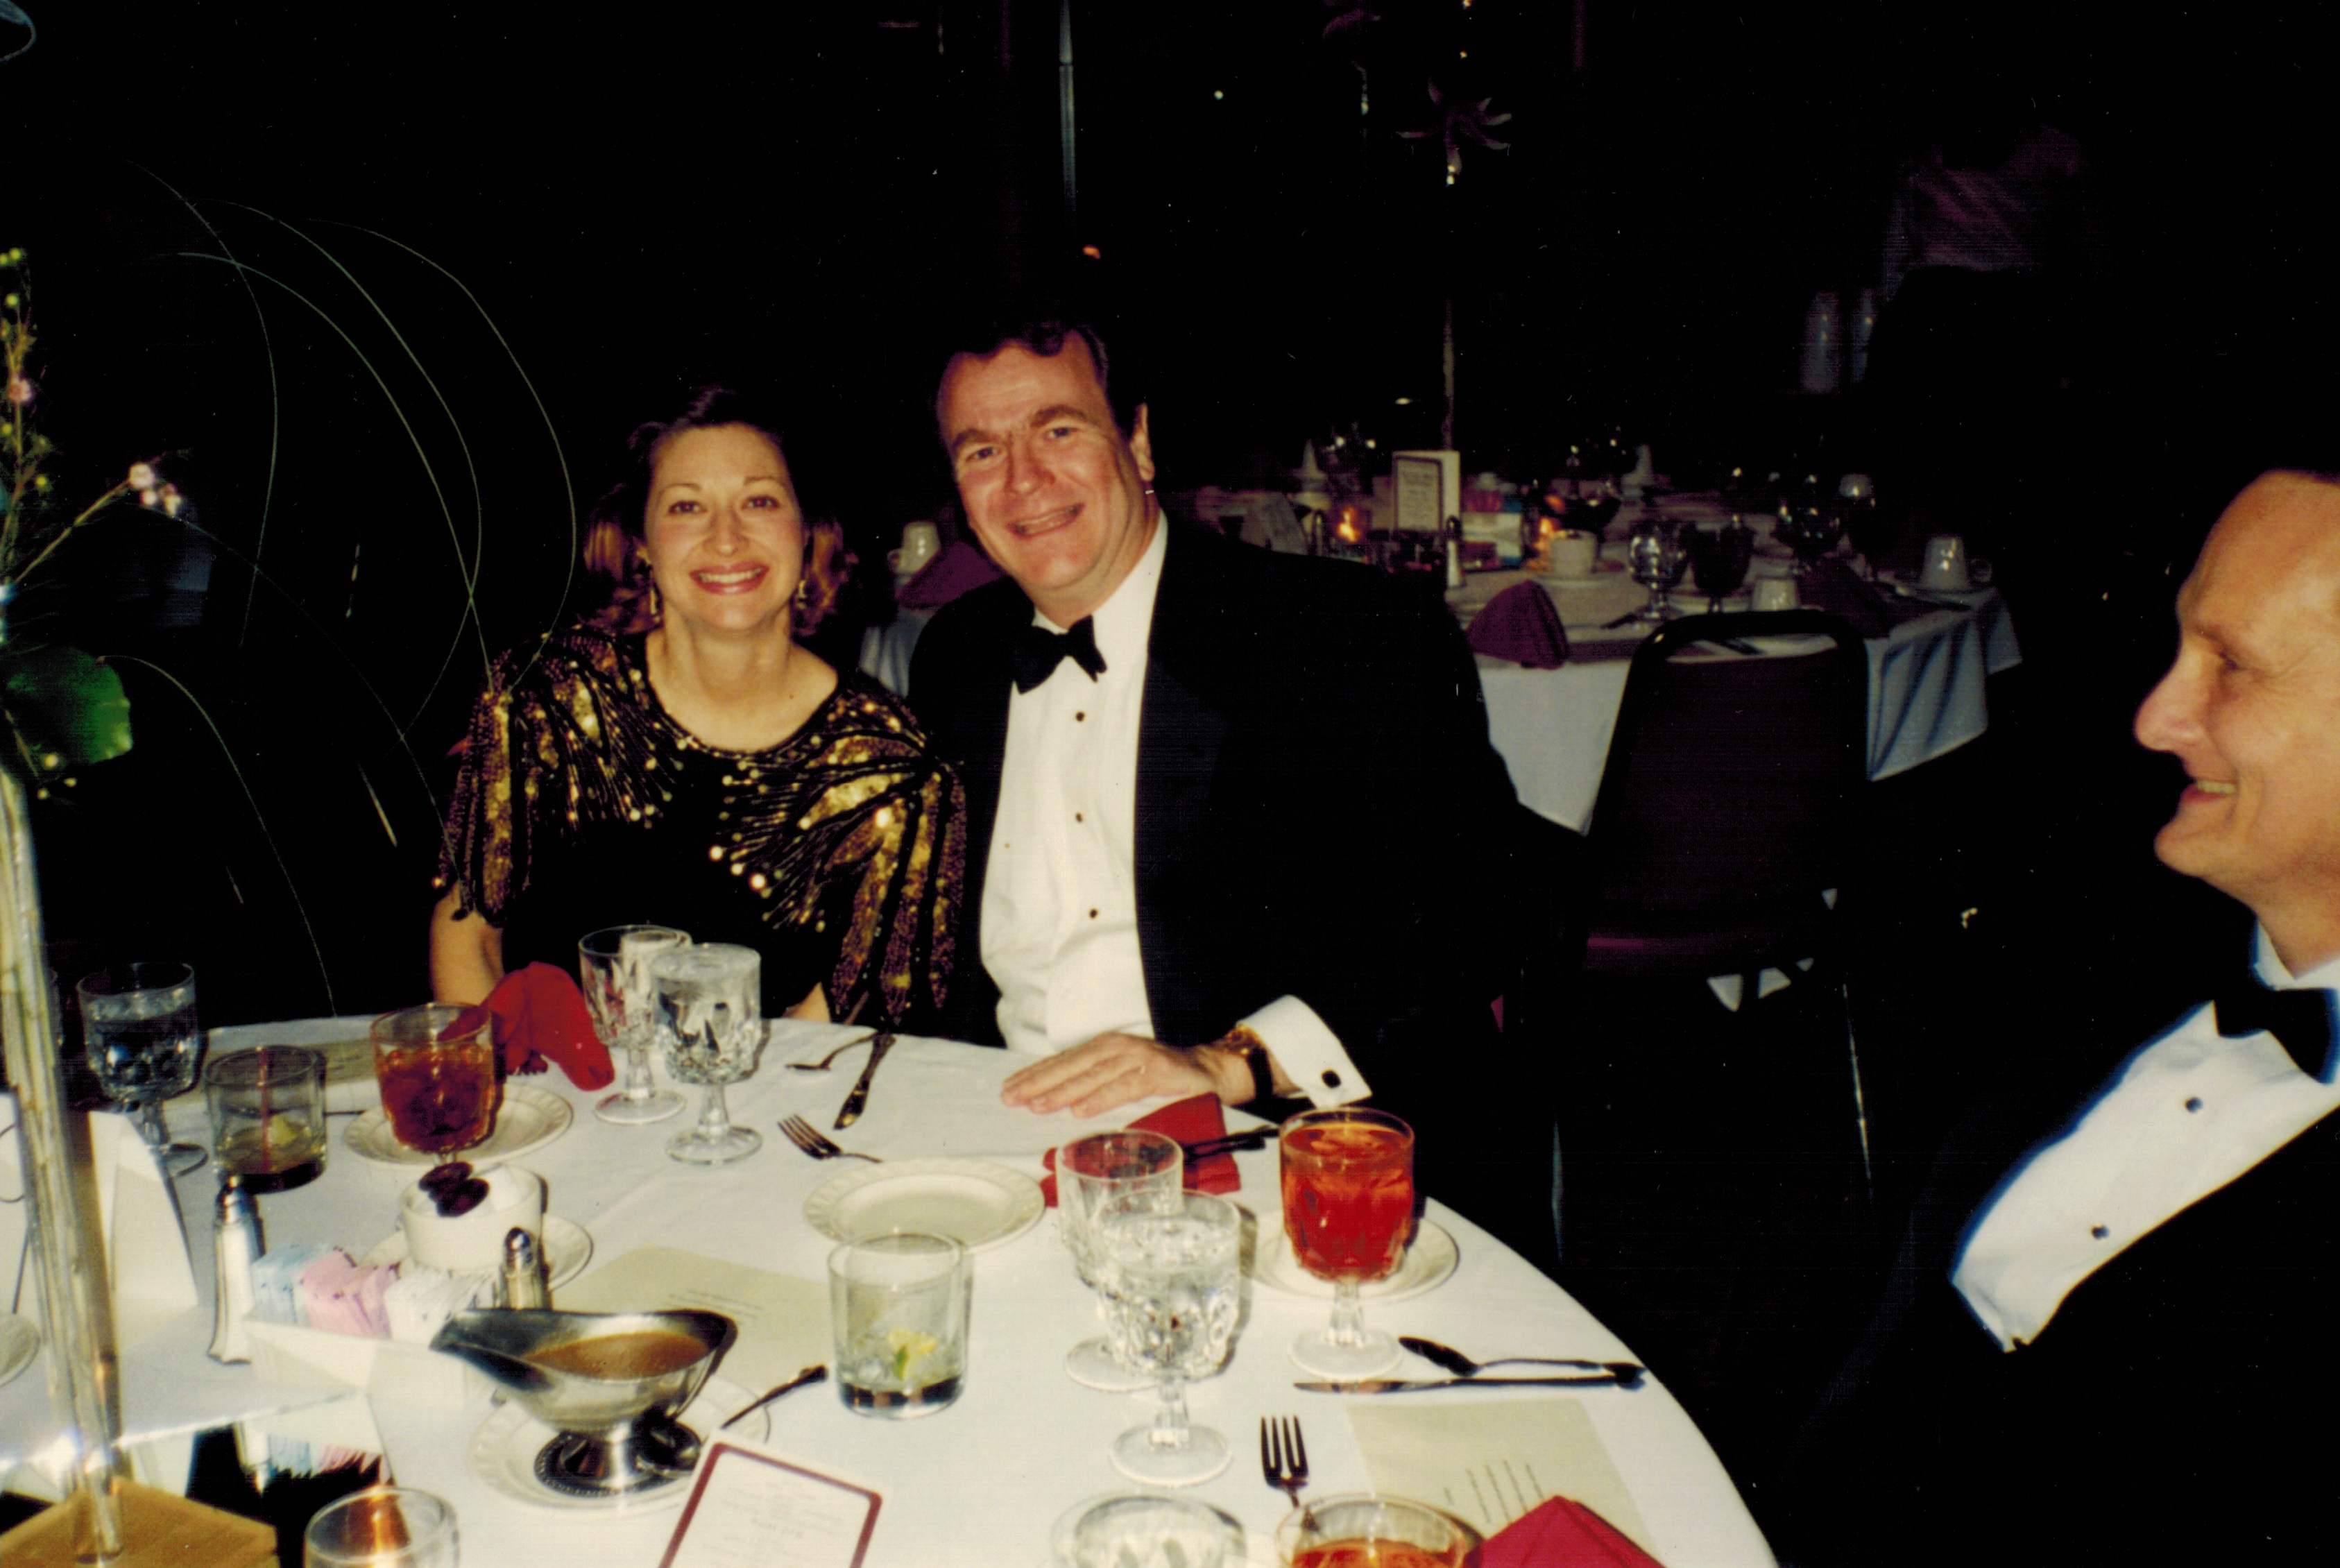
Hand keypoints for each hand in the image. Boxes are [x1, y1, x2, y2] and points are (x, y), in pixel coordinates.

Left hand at [1000, 1032, 1238, 1116]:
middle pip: (1071, 1066)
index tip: (1008, 1089)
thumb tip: (1051, 1100)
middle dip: (1039, 1083)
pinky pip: (1123, 1087)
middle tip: (1012, 1098)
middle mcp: (1118, 1047)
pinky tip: (1079, 1110)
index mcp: (1104, 1047)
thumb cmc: (1159, 1077)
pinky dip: (1100, 1098)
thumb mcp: (1120, 1075)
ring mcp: (1138, 1058)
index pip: (1063, 1061)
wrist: (1208, 1071)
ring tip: (1037, 1105)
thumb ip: (1093, 1082)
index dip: (1034, 1074)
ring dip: (1063, 1091)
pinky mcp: (1157, 1073)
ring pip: (1093, 1076)